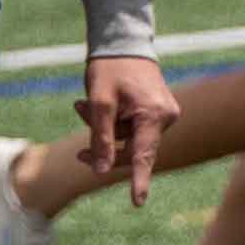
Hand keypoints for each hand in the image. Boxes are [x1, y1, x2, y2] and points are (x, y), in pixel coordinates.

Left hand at [71, 54, 177, 207]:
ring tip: (82, 105)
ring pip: (130, 139)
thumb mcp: (99, 102)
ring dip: (104, 129)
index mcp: (153, 114)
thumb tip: (101, 170)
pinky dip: (115, 123)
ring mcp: (166, 115)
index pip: (143, 154)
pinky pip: (135, 129)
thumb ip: (101, 138)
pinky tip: (98, 105)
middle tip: (78, 141)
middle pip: (132, 149)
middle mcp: (166, 117)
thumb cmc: (110, 67)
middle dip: (103, 144)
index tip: (137, 203)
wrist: (124, 42)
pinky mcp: (161, 113)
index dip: (138, 180)